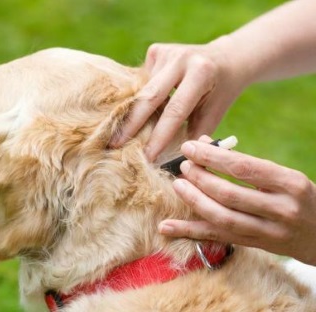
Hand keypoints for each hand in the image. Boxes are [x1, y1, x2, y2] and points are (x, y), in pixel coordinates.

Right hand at [110, 40, 246, 160]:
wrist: (225, 59)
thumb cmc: (220, 92)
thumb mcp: (214, 114)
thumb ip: (194, 134)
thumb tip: (172, 161)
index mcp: (201, 73)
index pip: (175, 110)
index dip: (159, 136)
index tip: (147, 156)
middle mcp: (180, 58)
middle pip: (149, 96)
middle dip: (131, 123)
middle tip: (115, 144)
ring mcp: (166, 52)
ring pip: (143, 89)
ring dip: (134, 112)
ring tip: (120, 133)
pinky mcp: (156, 51)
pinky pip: (142, 81)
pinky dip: (140, 98)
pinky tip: (140, 108)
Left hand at [158, 137, 315, 264]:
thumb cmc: (296, 195)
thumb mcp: (281, 174)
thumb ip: (244, 161)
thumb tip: (203, 144)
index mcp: (290, 183)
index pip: (243, 168)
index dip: (211, 157)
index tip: (189, 147)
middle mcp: (281, 209)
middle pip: (229, 194)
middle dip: (200, 178)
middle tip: (183, 166)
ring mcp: (269, 232)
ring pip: (223, 218)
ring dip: (194, 201)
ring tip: (178, 185)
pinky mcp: (256, 246)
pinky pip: (218, 238)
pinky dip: (190, 232)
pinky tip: (166, 226)